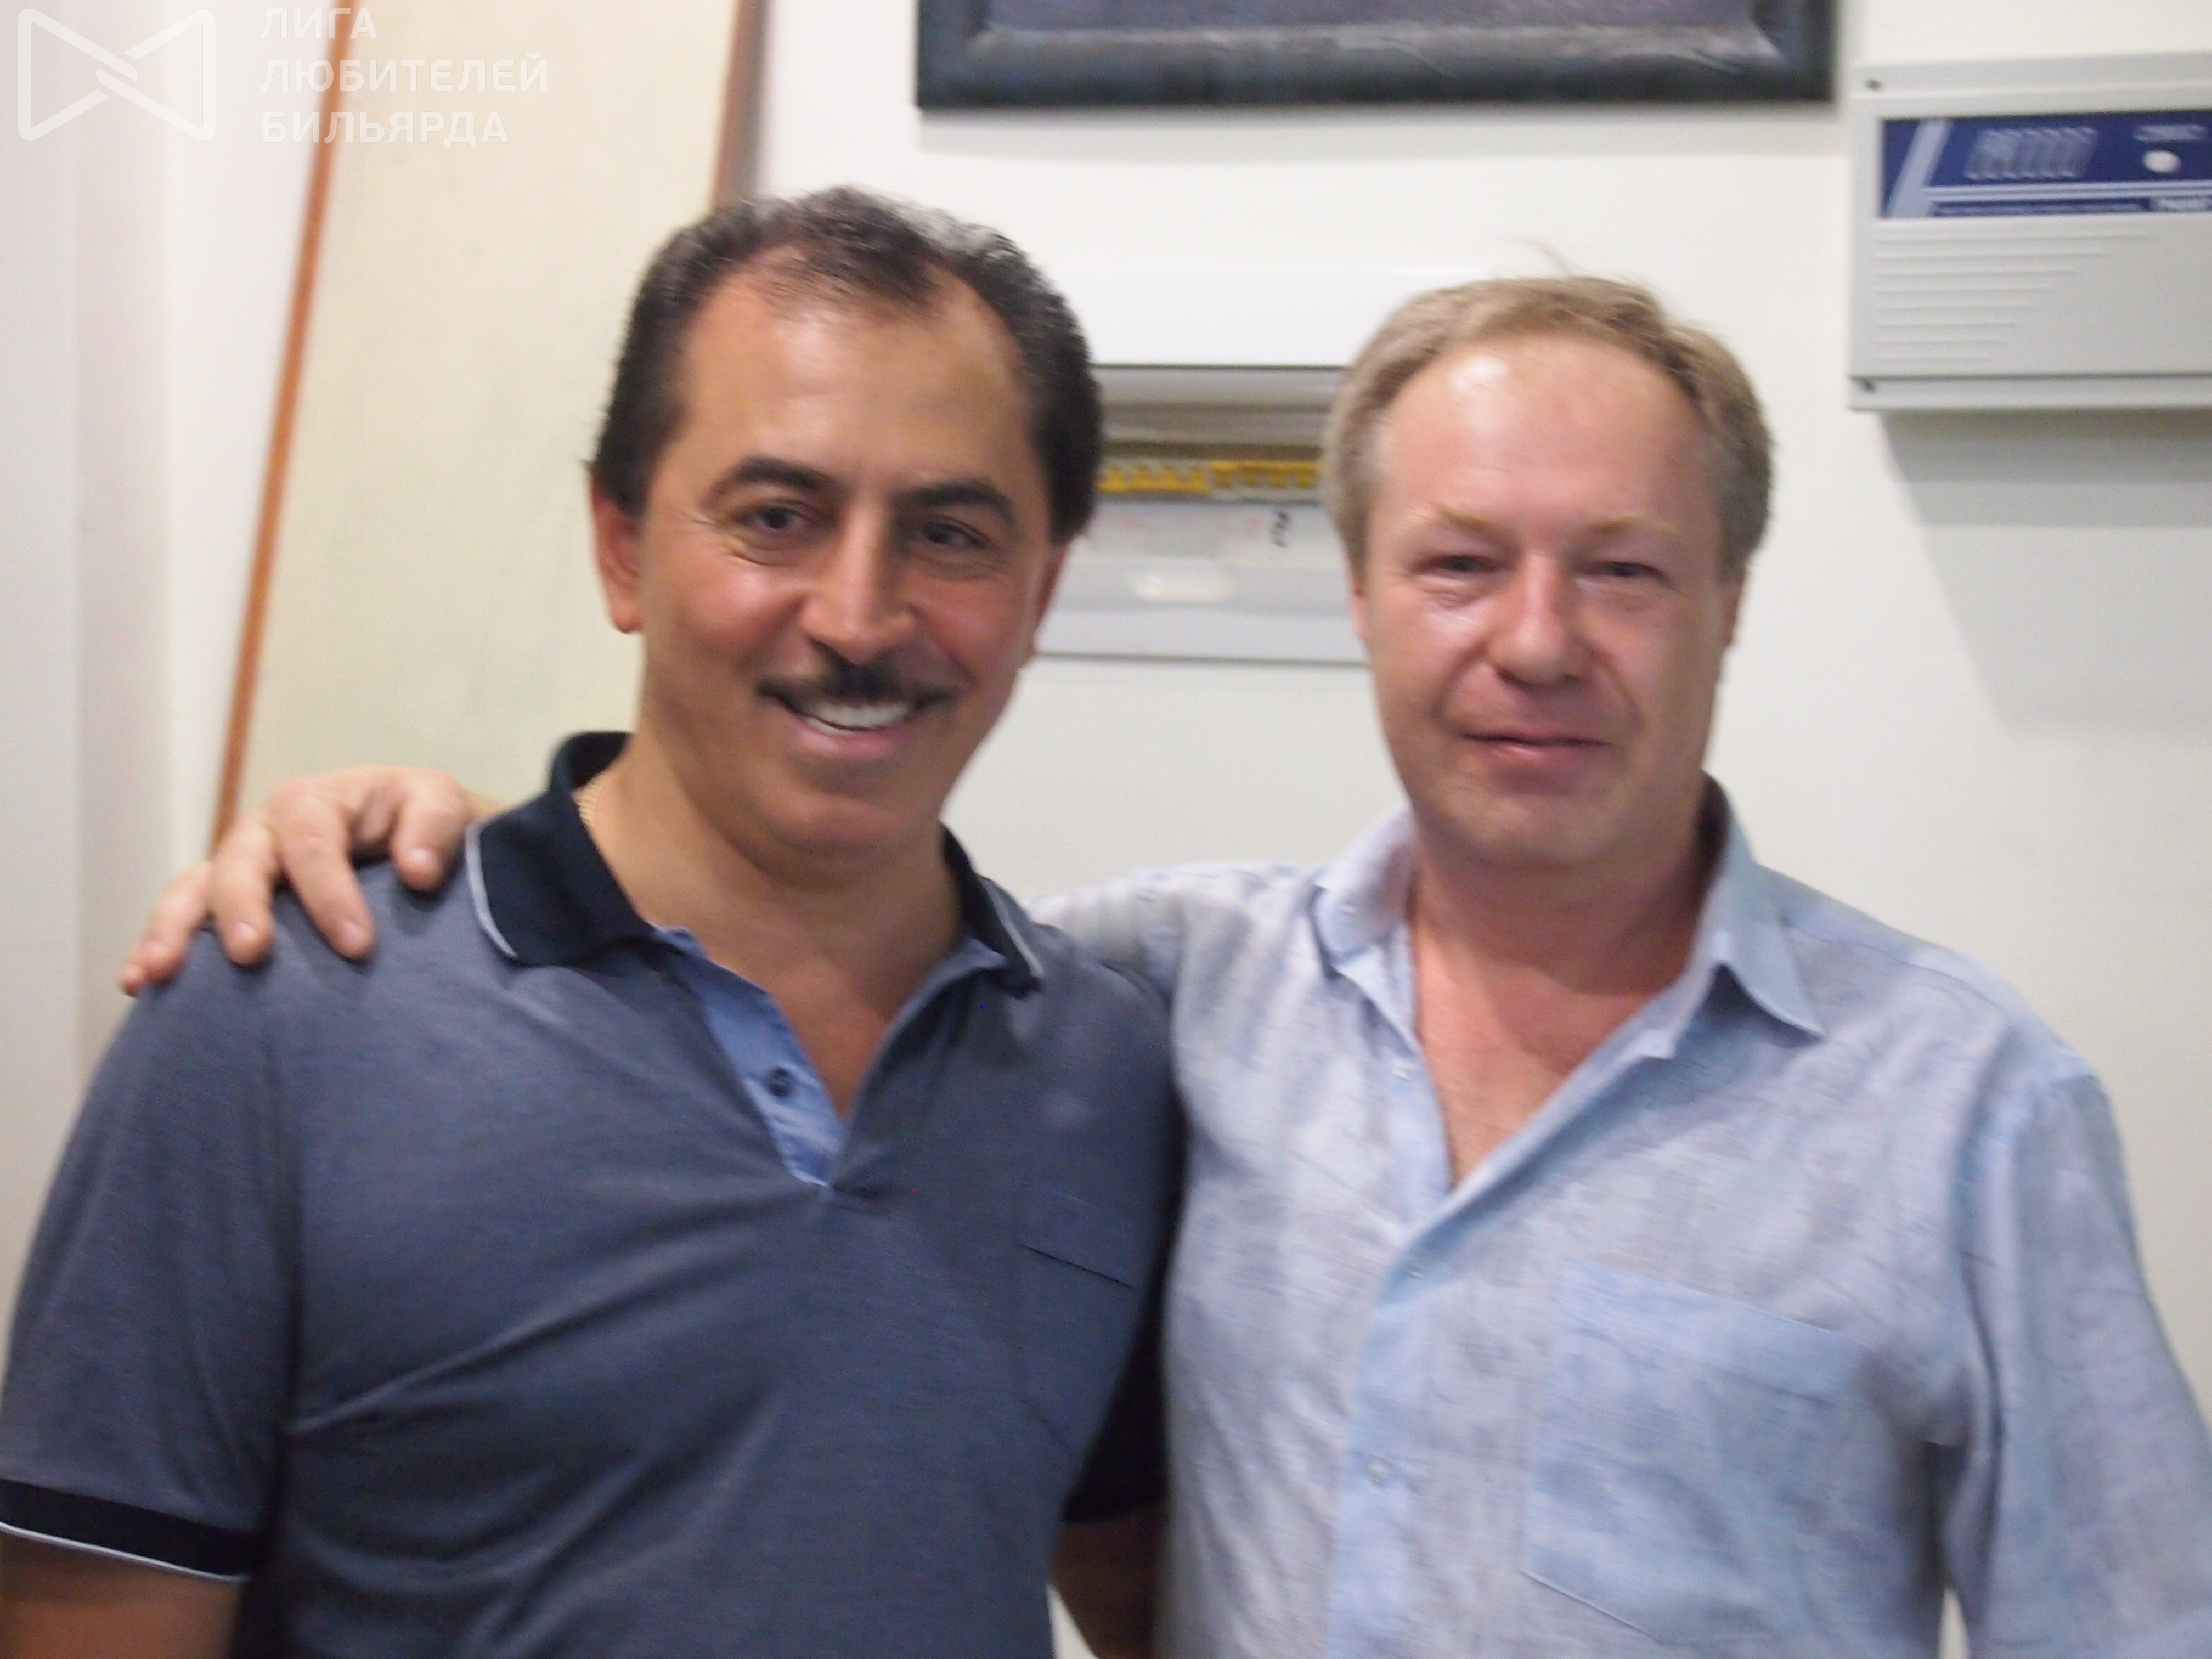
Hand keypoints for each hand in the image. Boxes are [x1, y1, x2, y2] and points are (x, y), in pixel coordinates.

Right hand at [119, 767, 490, 992]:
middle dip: (242, 909)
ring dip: (173, 930)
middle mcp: (268, 832)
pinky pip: (183, 921)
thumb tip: (415, 872)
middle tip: (252, 955)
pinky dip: (156, 947)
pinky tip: (138, 984)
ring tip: (159, 973)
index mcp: (318, 803)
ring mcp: (240, 869)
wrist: (419, 850)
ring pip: (195, 891)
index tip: (358, 947)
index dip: (330, 894)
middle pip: (242, 864)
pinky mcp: (226, 907)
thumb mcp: (442, 809)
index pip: (314, 843)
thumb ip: (434, 828)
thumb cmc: (426, 830)